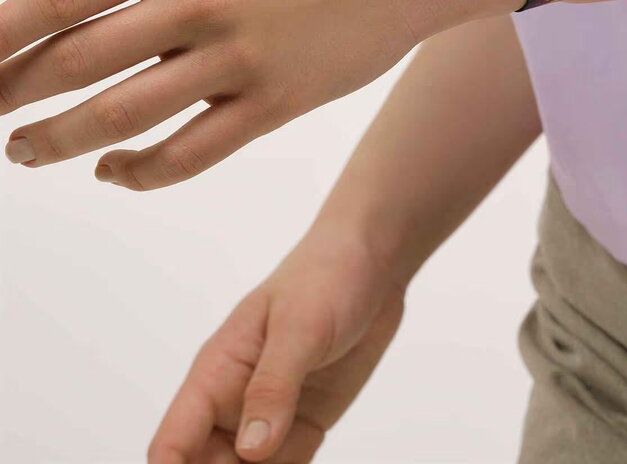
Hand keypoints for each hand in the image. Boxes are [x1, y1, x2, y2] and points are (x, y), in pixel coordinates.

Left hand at [0, 0, 516, 188]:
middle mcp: (203, 3)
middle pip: (77, 62)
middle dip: (8, 92)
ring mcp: (242, 59)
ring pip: (123, 116)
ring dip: (56, 141)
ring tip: (22, 151)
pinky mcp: (279, 103)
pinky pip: (193, 152)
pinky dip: (141, 171)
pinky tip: (112, 172)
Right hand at [148, 222, 405, 462]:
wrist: (374, 261)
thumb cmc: (326, 275)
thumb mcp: (299, 326)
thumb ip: (273, 386)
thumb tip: (251, 452)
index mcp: (217, 371)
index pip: (173, 442)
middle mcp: (236, 400)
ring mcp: (271, 414)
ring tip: (287, 462)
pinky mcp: (305, 422)